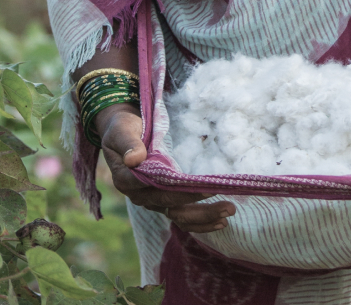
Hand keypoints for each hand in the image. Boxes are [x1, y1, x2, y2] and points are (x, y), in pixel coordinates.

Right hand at [96, 104, 236, 232]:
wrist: (121, 130)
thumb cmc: (122, 127)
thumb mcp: (121, 130)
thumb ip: (127, 143)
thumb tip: (134, 159)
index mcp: (126, 181)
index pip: (157, 191)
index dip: (180, 192)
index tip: (205, 188)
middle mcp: (139, 195)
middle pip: (171, 207)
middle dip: (200, 209)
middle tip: (229, 205)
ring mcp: (151, 199)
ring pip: (178, 216)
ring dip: (204, 218)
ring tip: (229, 212)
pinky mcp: (161, 199)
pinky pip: (180, 215)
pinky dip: (199, 221)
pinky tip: (219, 222)